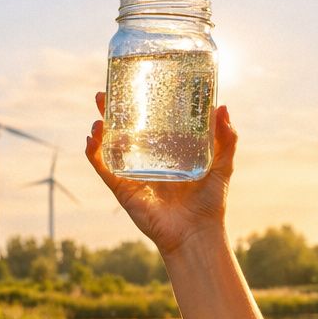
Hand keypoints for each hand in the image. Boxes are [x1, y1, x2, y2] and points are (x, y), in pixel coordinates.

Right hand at [84, 92, 238, 256]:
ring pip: (109, 146)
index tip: (133, 85)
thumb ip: (226, 138)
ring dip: (100, 128)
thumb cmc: (210, 203)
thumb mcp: (222, 164)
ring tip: (99, 113)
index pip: (148, 123)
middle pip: (123, 130)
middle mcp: (146, 161)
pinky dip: (94, 154)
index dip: (138, 105)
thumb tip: (222, 107)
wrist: (197, 233)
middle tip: (103, 93)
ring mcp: (132, 174)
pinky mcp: (123, 189)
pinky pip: (104, 169)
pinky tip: (91, 138)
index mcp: (166, 152)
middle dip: (111, 112)